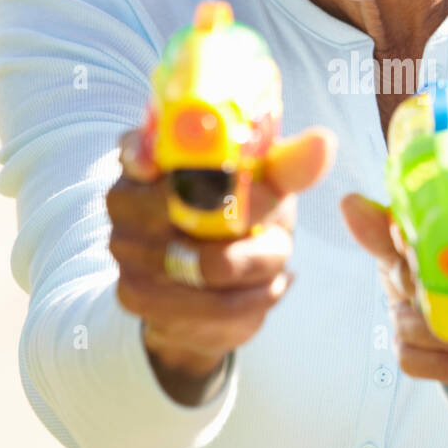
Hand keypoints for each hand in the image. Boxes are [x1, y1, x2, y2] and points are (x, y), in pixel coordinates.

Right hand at [107, 122, 336, 401]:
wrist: (213, 288)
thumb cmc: (240, 215)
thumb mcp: (265, 184)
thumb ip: (289, 164)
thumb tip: (324, 143)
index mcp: (148, 157)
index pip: (138, 148)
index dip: (150, 155)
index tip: (170, 163)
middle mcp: (123, 200)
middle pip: (188, 209)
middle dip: (251, 223)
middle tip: (282, 233)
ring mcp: (124, 249)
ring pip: (208, 262)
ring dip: (260, 265)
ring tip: (276, 260)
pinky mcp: (135, 296)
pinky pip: (209, 305)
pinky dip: (252, 299)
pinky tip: (265, 288)